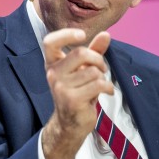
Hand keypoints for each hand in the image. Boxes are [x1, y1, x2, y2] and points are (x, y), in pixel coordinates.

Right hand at [41, 29, 113, 158]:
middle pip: (80, 53)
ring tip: (100, 84)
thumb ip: (94, 51)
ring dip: (103, 77)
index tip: (82, 35)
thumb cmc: (78, 92)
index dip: (66, 34)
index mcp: (52, 64)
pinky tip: (106, 91)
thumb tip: (106, 34)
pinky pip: (98, 84)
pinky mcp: (72, 99)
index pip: (50, 42)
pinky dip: (108, 87)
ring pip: (93, 71)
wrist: (71, 124)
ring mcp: (60, 87)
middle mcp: (53, 74)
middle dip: (98, 59)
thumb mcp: (84, 69)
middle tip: (102, 68)